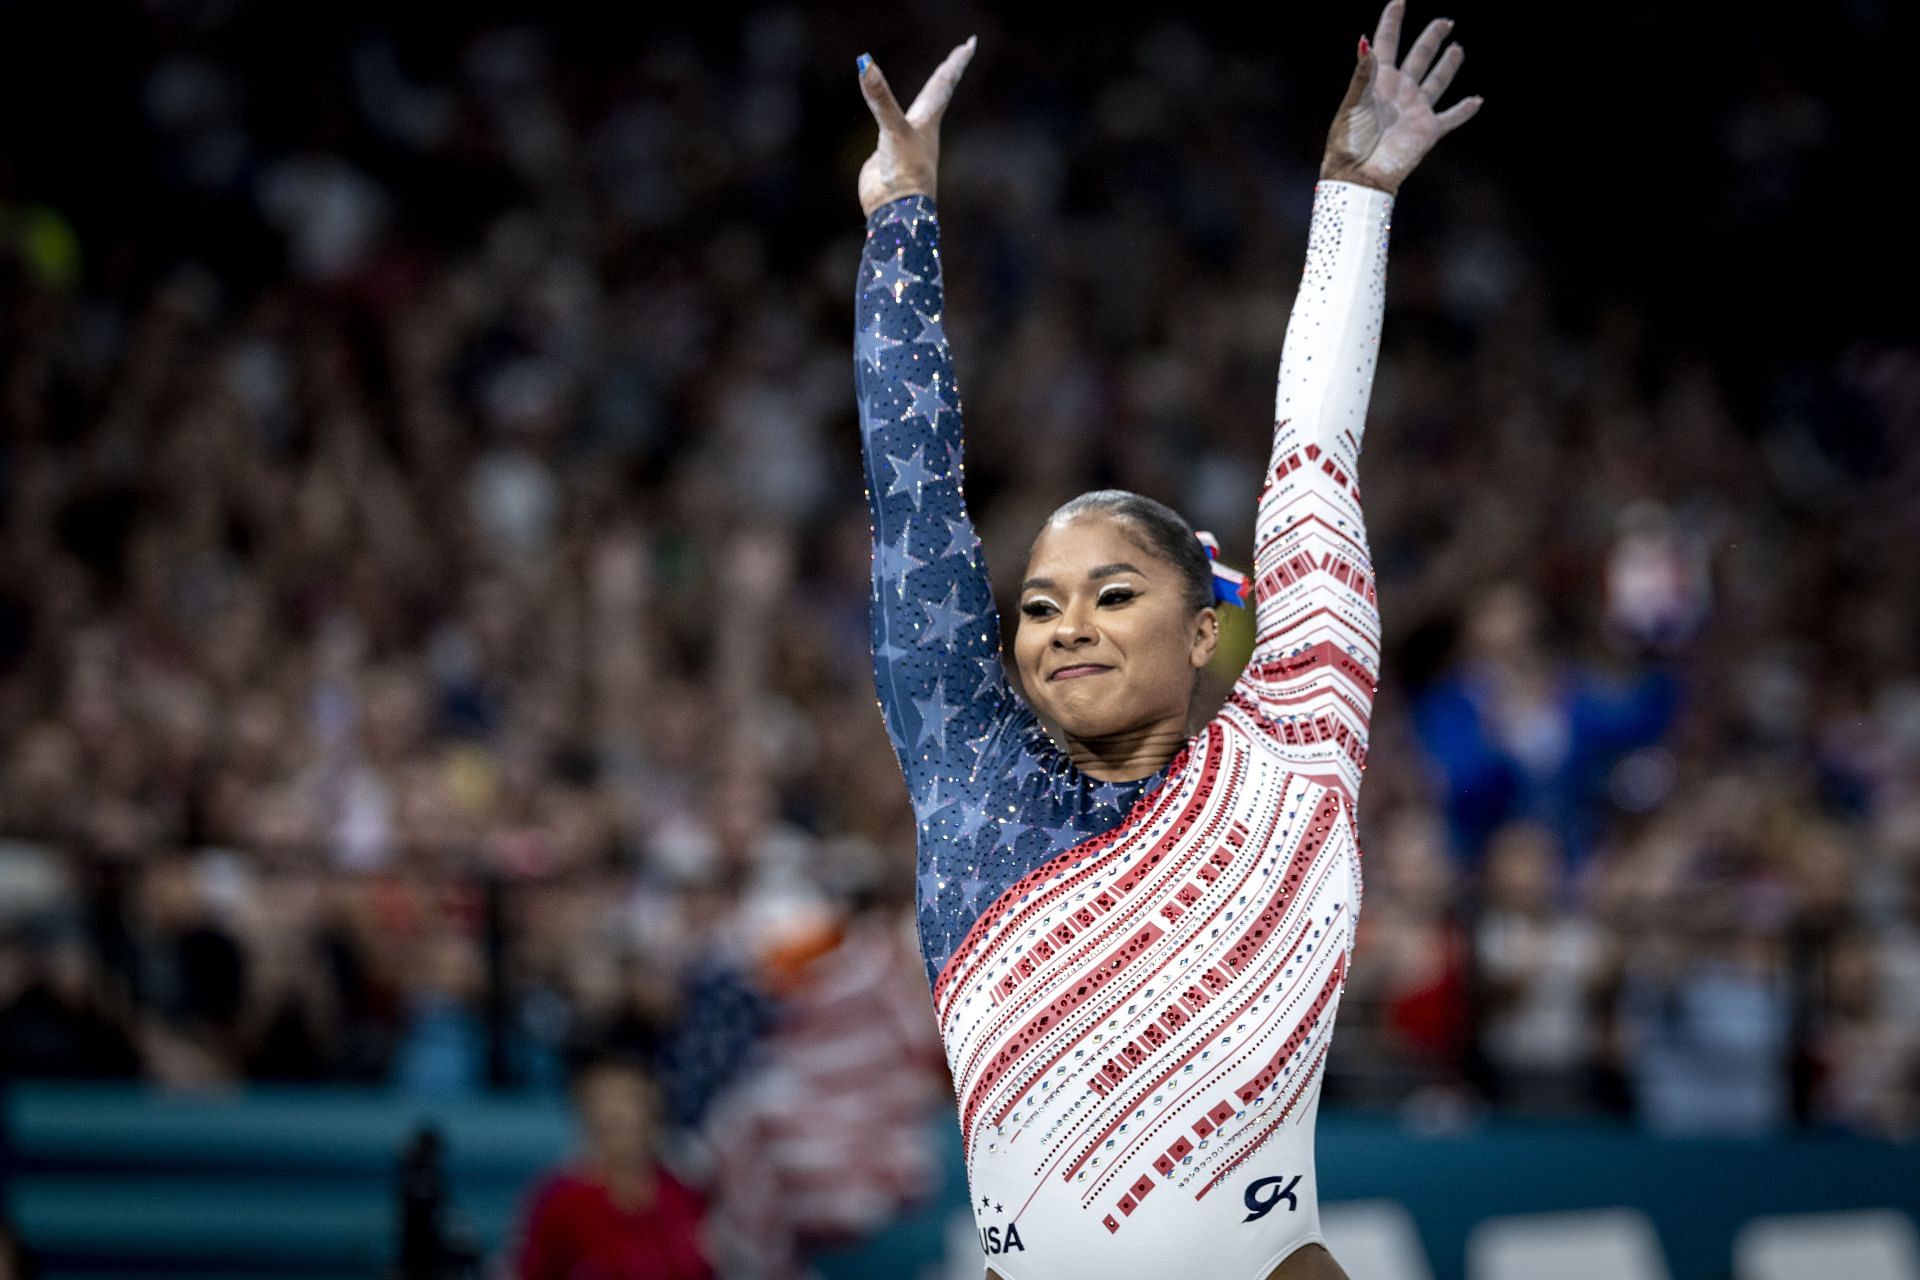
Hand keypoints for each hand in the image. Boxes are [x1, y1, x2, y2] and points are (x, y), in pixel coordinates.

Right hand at [855, 37, 976, 216]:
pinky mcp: (887, 155)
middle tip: (962, 52)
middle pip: (938, 92)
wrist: (896, 211)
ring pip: (920, 110)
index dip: (955, 62)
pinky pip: (891, 128)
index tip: (970, 43)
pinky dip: (892, 115)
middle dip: (949, 71)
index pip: (943, 83)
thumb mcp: (894, 130)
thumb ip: (881, 99)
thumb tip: (867, 65)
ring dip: (929, 94)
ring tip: (937, 83)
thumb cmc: (906, 173)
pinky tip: (892, 118)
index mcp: (928, 120)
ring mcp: (904, 142)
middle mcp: (921, 128)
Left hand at [1322, 1, 1481, 194]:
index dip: (1392, 22)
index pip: (1387, 43)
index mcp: (1378, 81)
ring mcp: (1415, 110)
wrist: (1359, 176)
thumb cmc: (1349, 142)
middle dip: (1432, 38)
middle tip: (1445, 21)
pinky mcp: (1428, 131)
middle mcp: (1399, 91)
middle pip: (1419, 56)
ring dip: (1448, 65)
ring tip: (1457, 49)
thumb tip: (1365, 41)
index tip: (1399, 2)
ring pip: (1437, 81)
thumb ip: (1363, 74)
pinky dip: (1464, 110)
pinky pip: (1451, 117)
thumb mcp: (1353, 104)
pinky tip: (1477, 100)